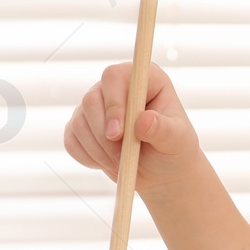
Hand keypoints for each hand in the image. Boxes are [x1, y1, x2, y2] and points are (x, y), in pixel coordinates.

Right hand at [63, 61, 203, 199]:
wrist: (162, 172)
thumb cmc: (175, 151)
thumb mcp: (178, 142)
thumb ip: (164, 130)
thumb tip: (144, 121)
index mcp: (144, 79)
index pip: (115, 77)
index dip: (113, 104)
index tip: (118, 134)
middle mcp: (116, 86)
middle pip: (91, 100)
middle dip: (104, 135)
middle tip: (122, 159)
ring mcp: (96, 105)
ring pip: (80, 122)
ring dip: (99, 150)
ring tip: (122, 163)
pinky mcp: (81, 125)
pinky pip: (71, 140)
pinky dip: (88, 157)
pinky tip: (108, 163)